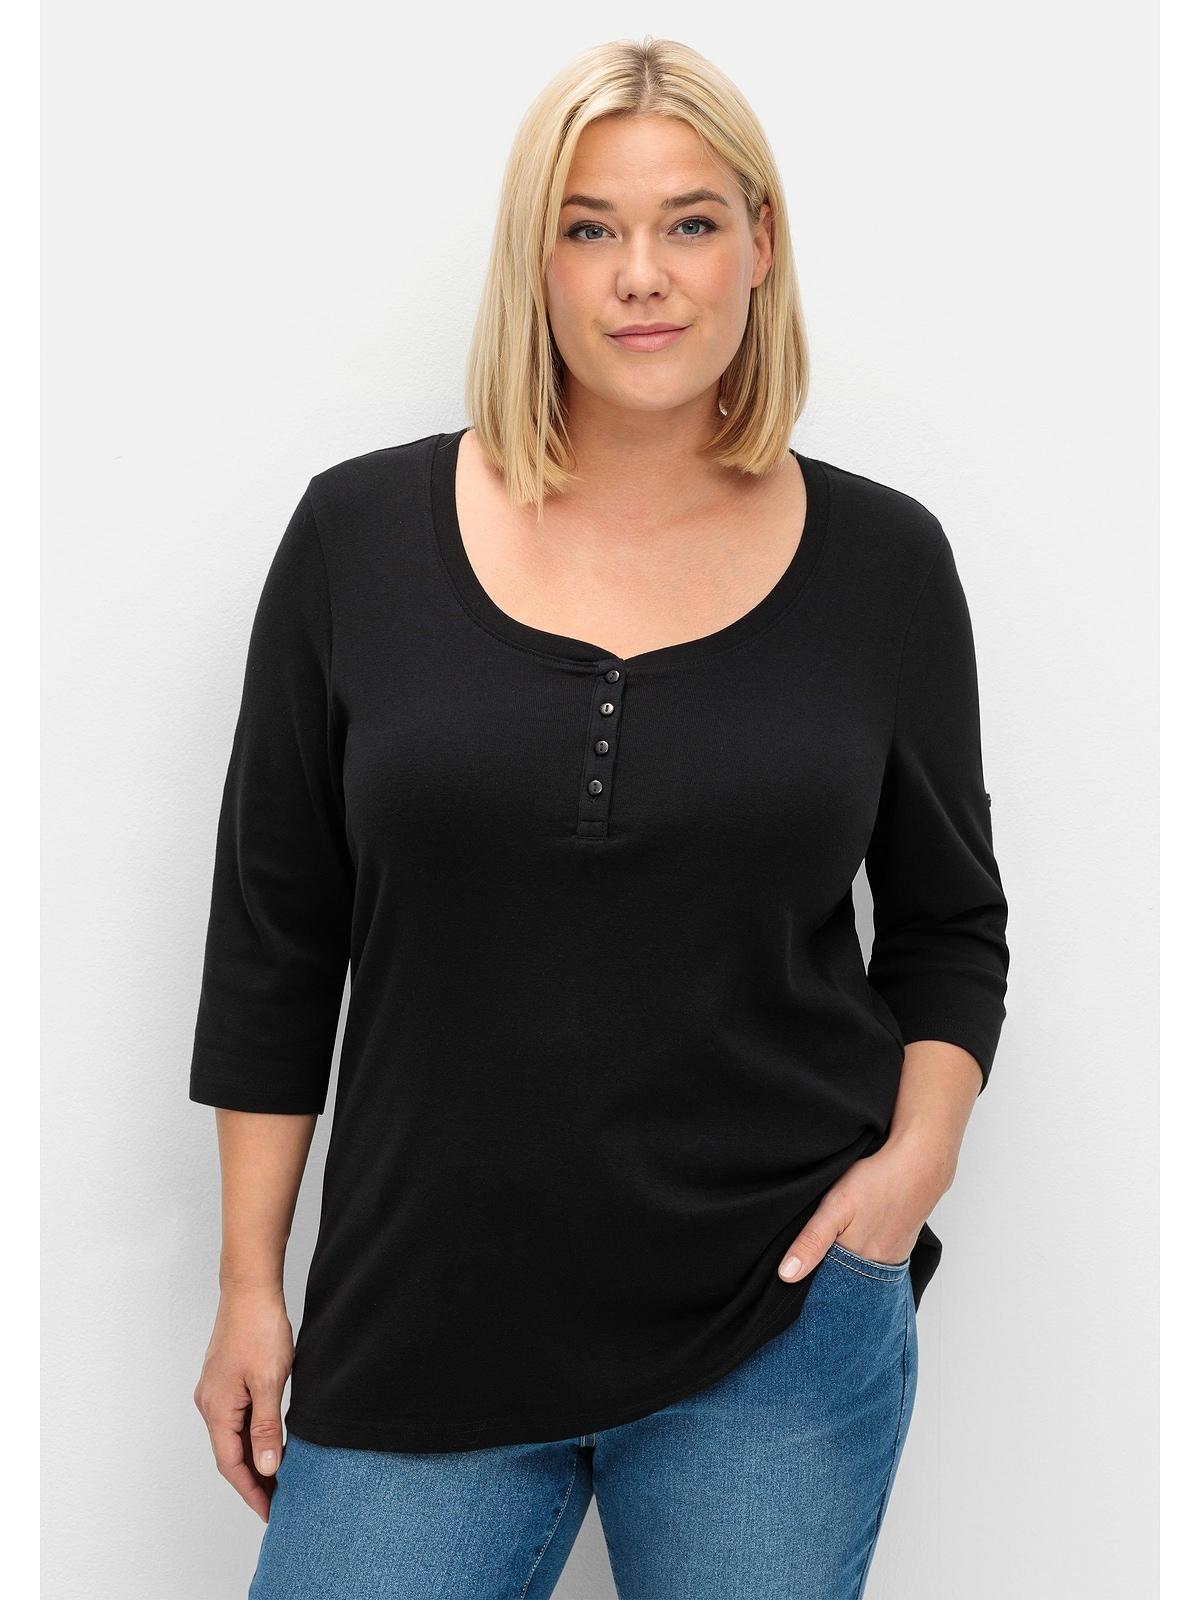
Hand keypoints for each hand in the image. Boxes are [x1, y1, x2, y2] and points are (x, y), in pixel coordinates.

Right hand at [193, 1283, 294, 1521]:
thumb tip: (266, 1466)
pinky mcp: (225, 1379)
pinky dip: (252, 1435)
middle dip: (253, 1480)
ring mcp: (215, 1391)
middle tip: (279, 1500)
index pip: (232, 1464)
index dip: (251, 1491)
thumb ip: (268, 1427)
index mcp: (217, 1409)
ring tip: (278, 1476)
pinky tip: (270, 1438)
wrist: (250, 1288)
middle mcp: (209, 1403)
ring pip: (233, 1436)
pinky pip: (236, 1418)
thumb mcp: (270, 1381)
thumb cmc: (259, 1328)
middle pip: (229, 1454)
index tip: (270, 1511)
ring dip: (253, 1457)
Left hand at [776, 1136, 950, 1282]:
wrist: (920, 1165)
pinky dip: (864, 1257)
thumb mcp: (835, 1207)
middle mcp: (877, 1268)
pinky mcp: (900, 1247)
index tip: (795, 1278)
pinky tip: (858, 1241)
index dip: (810, 1281)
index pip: (826, 1287)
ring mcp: (892, 1259)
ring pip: (861, 1273)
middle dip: (827, 1276)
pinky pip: (877, 1263)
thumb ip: (812, 1241)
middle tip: (814, 1257)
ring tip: (835, 1249)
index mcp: (857, 1262)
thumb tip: (787, 1275)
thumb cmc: (877, 1182)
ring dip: (846, 1267)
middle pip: (845, 1282)